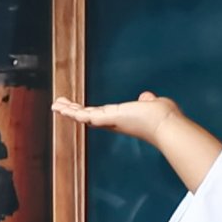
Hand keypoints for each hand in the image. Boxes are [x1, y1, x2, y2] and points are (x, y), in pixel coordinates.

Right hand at [53, 89, 184, 143]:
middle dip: (73, 111)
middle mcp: (114, 122)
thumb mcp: (153, 104)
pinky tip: (61, 109)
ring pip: (84, 116)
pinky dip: (73, 112)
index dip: (89, 111)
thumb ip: (146, 101)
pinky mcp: (108, 118)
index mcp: (122, 118)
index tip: (80, 109)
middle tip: (59, 106)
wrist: (167, 123)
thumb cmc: (164, 117)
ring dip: (69, 110)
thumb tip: (146, 97)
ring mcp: (110, 121)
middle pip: (88, 116)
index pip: (101, 114)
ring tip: (55, 105)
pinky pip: (86, 115)